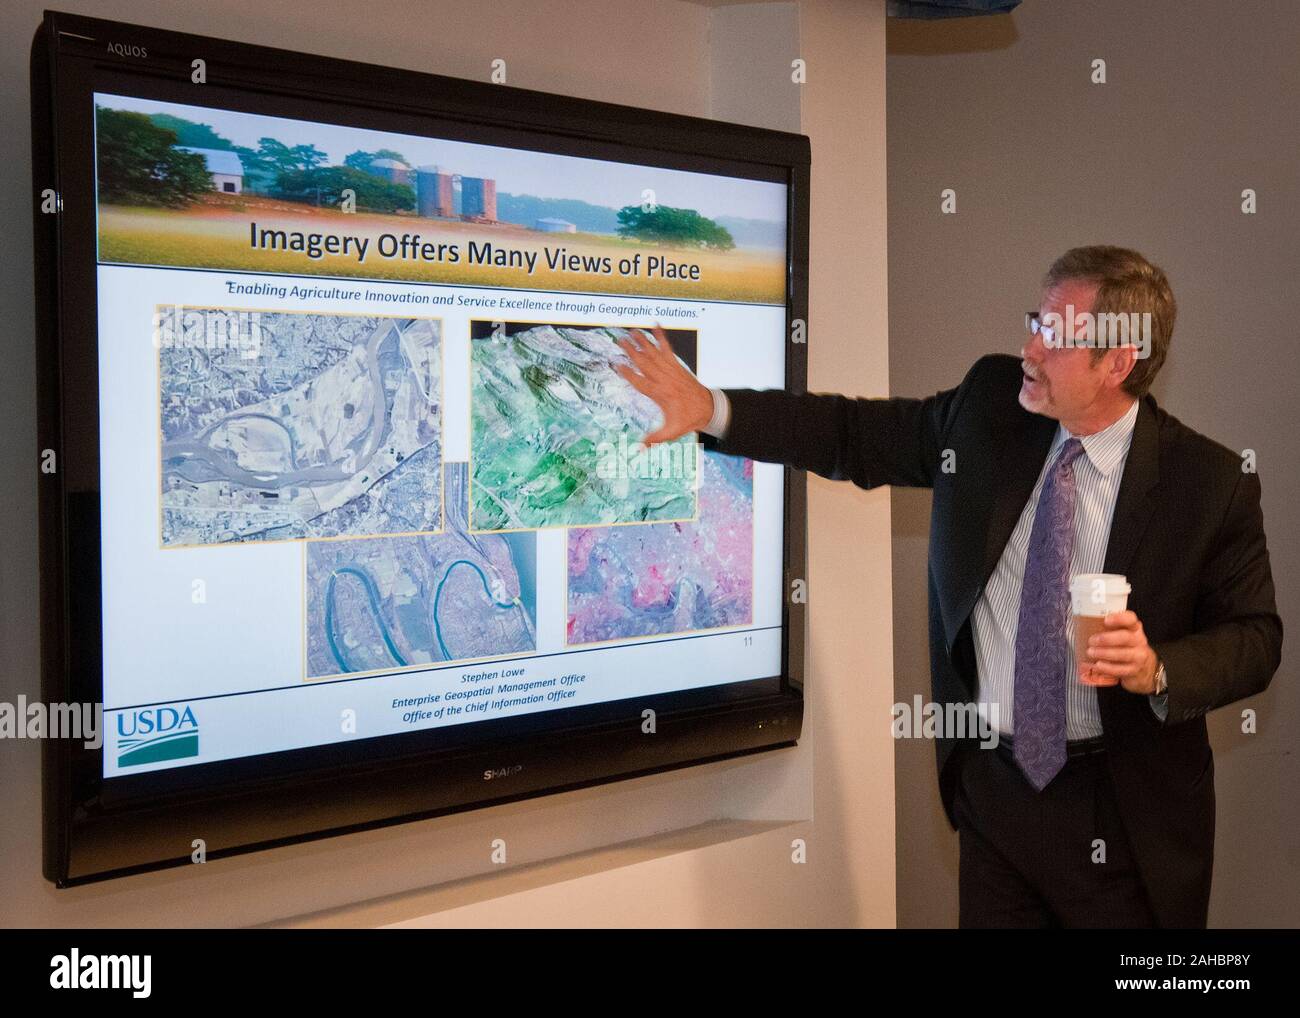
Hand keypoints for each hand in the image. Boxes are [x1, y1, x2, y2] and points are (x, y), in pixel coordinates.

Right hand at [613, 324, 712, 446]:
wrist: (708, 408)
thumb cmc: (688, 419)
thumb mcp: (671, 432)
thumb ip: (655, 439)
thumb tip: (640, 450)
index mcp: (659, 394)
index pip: (638, 381)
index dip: (626, 372)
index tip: (615, 364)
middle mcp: (663, 379)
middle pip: (644, 362)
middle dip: (631, 351)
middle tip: (619, 340)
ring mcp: (670, 370)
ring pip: (654, 353)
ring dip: (642, 341)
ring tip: (632, 331)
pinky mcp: (677, 366)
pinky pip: (668, 349)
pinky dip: (662, 337)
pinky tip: (656, 326)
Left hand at [1086, 610, 1159, 693]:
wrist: (1143, 667)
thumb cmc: (1125, 646)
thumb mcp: (1121, 634)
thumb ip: (1107, 629)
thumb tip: (1081, 624)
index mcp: (1134, 628)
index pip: (1130, 619)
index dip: (1119, 618)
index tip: (1105, 620)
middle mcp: (1139, 640)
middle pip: (1126, 637)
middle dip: (1107, 639)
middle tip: (1091, 640)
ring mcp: (1138, 656)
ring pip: (1124, 654)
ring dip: (1105, 653)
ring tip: (1090, 652)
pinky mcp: (1134, 670)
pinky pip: (1121, 669)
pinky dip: (1108, 667)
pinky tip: (1098, 665)